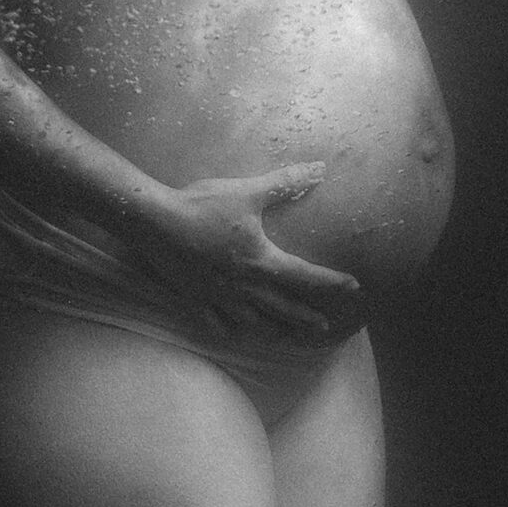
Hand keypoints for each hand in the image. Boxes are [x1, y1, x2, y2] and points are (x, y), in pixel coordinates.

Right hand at [133, 162, 362, 341]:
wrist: (155, 222)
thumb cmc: (203, 205)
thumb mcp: (248, 192)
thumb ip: (285, 183)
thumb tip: (319, 169)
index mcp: (261, 261)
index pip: (305, 276)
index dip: (331, 281)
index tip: (353, 287)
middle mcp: (244, 286)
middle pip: (282, 308)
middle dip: (305, 317)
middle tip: (324, 327)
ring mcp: (218, 297)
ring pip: (251, 322)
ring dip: (272, 330)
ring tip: (285, 337)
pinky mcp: (194, 298)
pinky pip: (215, 322)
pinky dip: (228, 329)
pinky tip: (233, 333)